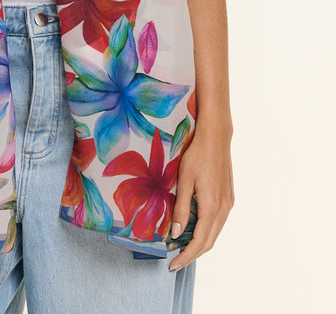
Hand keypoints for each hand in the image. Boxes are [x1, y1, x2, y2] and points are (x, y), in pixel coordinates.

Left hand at [168, 120, 233, 271]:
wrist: (215, 137)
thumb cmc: (197, 155)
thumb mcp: (184, 181)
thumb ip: (181, 209)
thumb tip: (176, 233)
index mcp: (212, 207)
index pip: (199, 242)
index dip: (186, 256)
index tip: (172, 264)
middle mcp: (224, 209)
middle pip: (209, 242)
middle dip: (192, 254)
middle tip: (175, 261)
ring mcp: (228, 203)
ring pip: (215, 233)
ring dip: (199, 243)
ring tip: (181, 247)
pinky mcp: (229, 197)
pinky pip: (218, 222)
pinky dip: (206, 231)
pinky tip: (193, 228)